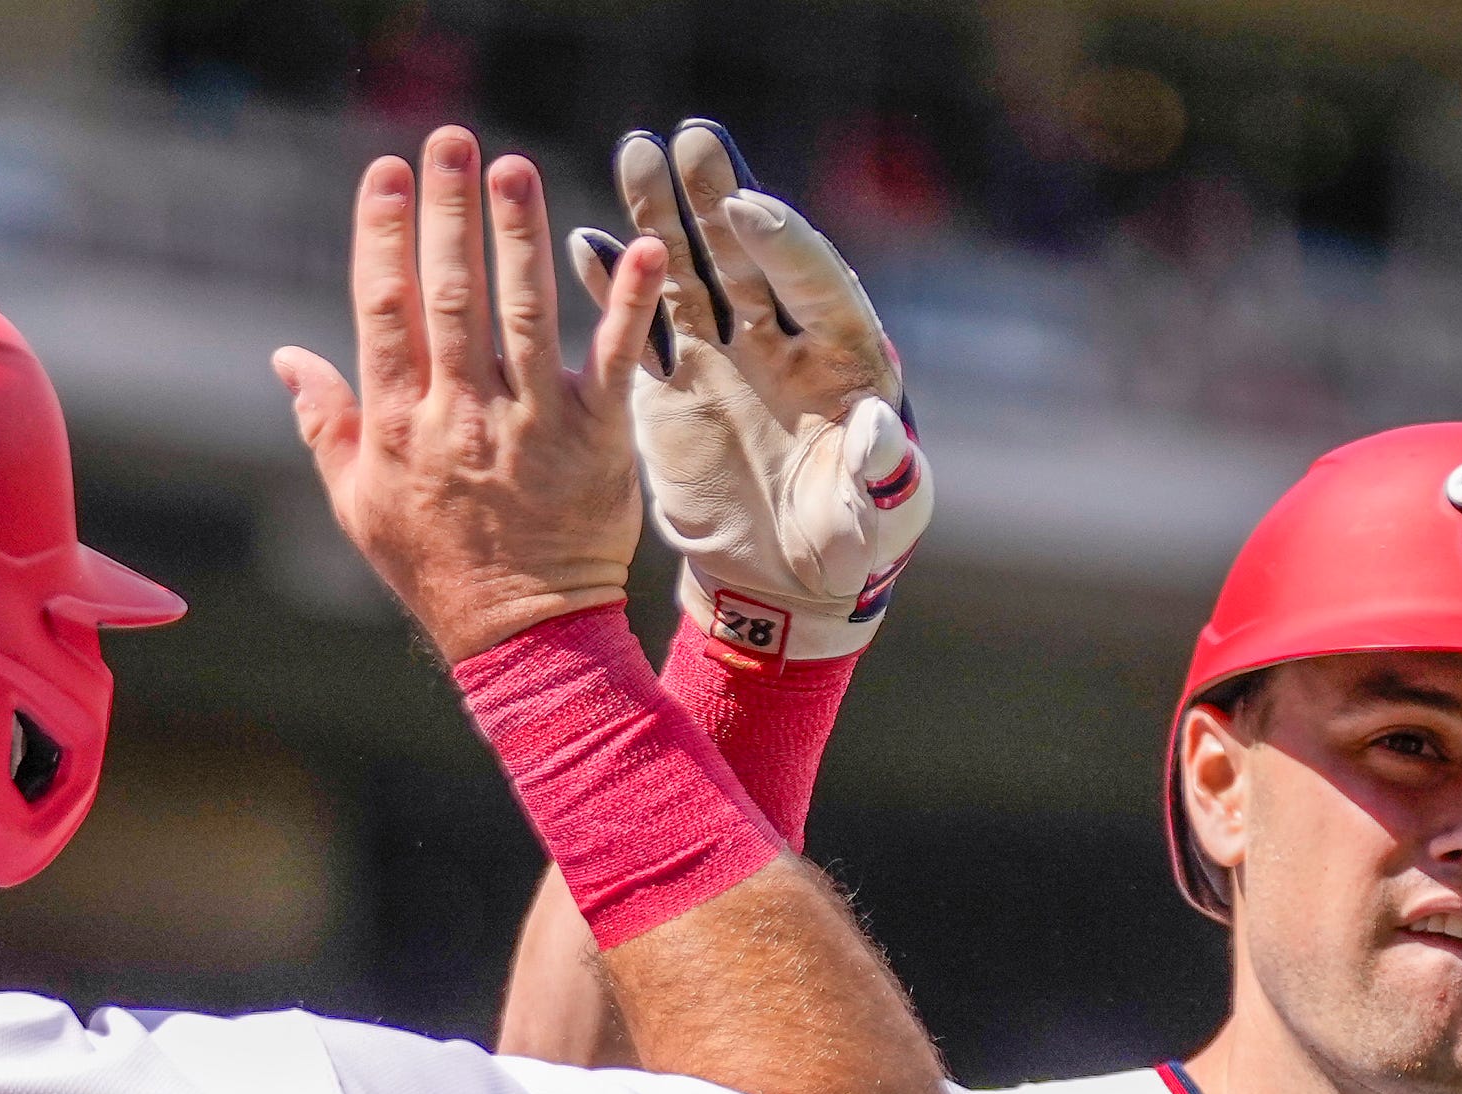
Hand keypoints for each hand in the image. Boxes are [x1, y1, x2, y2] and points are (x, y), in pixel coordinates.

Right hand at [275, 130, 667, 666]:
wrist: (525, 641)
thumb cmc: (438, 571)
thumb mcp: (359, 505)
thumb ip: (326, 423)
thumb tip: (286, 356)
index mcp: (399, 425)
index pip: (384, 310)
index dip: (383, 235)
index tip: (389, 175)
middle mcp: (462, 417)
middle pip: (450, 296)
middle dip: (448, 213)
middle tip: (453, 142)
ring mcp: (531, 427)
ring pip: (523, 314)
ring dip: (518, 235)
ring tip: (512, 170)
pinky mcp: (595, 442)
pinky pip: (615, 363)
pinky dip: (631, 305)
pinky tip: (644, 250)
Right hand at [572, 118, 931, 664]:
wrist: (786, 581)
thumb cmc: (849, 548)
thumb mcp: (874, 521)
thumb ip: (878, 474)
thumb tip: (876, 426)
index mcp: (843, 360)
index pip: (816, 285)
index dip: (785, 247)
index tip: (749, 210)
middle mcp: (783, 341)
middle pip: (750, 256)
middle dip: (720, 201)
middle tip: (692, 143)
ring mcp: (725, 354)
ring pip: (692, 273)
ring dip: (661, 218)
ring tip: (635, 152)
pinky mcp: (677, 382)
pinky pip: (642, 327)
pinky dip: (614, 290)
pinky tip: (583, 246)